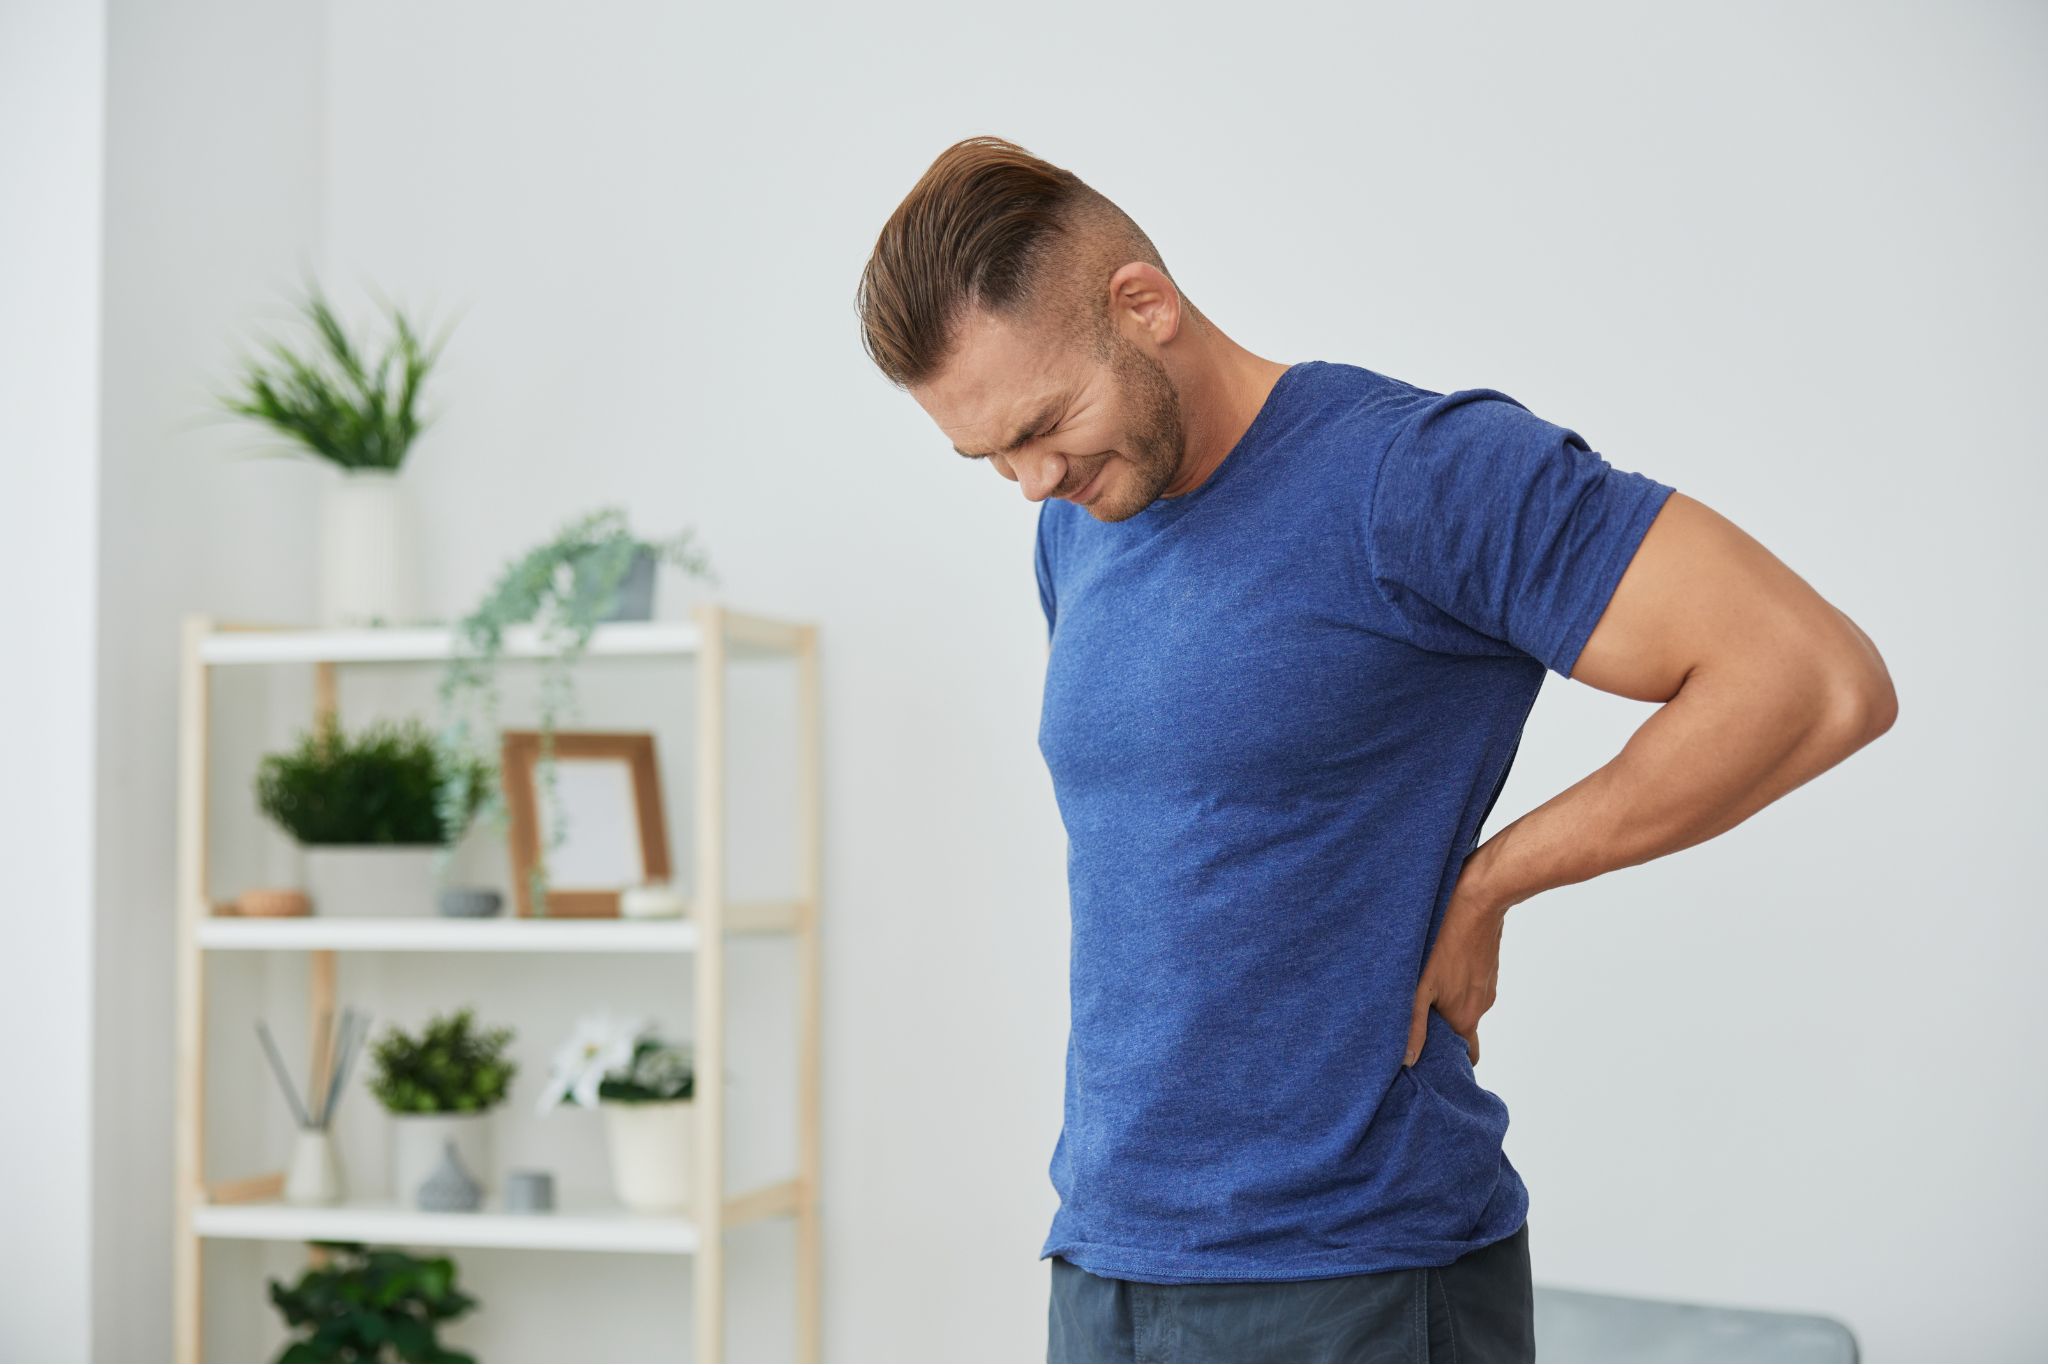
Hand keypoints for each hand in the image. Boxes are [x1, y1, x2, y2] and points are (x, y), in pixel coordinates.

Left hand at [1405, 874, 1509, 1067]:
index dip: (1447, 1059)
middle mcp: (1481, 1005)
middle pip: (1462, 1031)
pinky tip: (1434, 966)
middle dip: (1441, 1031)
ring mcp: (1486, 983)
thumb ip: (1414, 1024)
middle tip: (1414, 1020)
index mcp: (1466, 1018)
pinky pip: (1468, 982)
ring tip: (1418, 989)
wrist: (1480, 897)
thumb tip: (1407, 1060)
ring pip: (1464, 1003)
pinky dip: (1453, 982)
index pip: (1465, 1056)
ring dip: (1445, 1003)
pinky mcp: (1485, 963)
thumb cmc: (1446, 939)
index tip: (1426, 1055)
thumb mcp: (1420, 985)